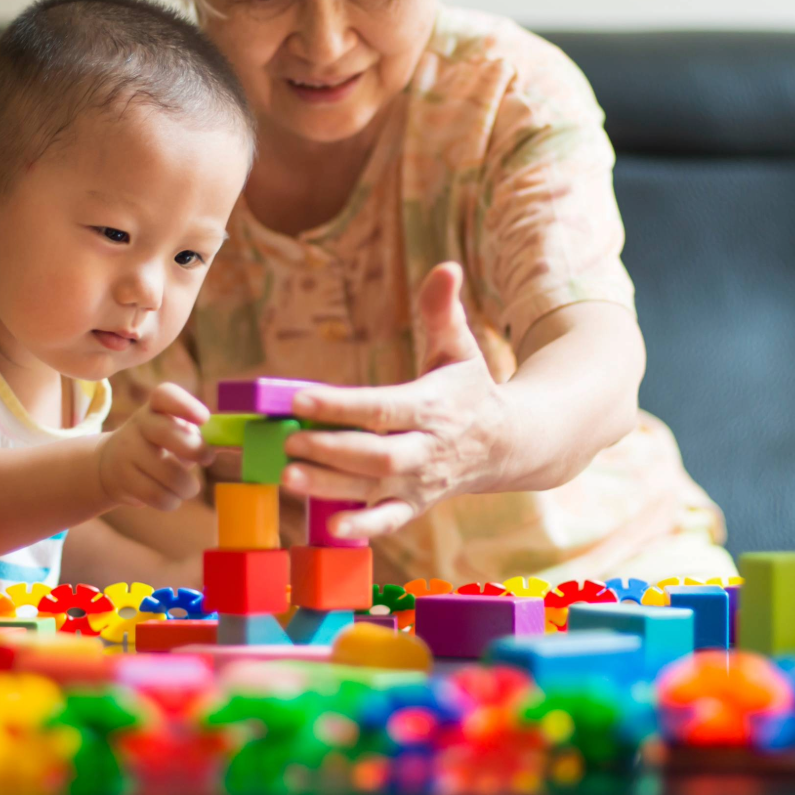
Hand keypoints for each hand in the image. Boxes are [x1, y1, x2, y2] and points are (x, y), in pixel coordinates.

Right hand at [96, 382, 212, 510]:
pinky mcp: (122, 479)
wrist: (111, 463)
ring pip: (168, 474)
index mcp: (156, 407)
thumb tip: (237, 445)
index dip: (186, 405)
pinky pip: (158, 496)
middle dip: (194, 449)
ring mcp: (127, 452)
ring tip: (188, 487)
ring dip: (188, 486)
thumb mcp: (175, 431)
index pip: (165, 395)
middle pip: (166, 433)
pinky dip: (172, 501)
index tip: (205, 419)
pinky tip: (171, 496)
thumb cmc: (157, 445)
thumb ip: (201, 435)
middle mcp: (138, 424)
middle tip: (207, 458)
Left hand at [284, 262, 510, 539]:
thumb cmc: (471, 391)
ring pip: (374, 489)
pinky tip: (328, 527)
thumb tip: (445, 267)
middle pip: (377, 456)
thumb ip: (444, 311)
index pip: (382, 408)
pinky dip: (361, 527)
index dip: (340, 406)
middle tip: (287, 441)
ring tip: (287, 477)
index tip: (299, 398)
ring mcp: (421, 482)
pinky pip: (389, 521)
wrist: (507, 445)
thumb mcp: (461, 347)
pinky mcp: (416, 505)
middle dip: (331, 450)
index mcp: (433, 407)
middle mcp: (427, 449)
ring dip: (329, 487)